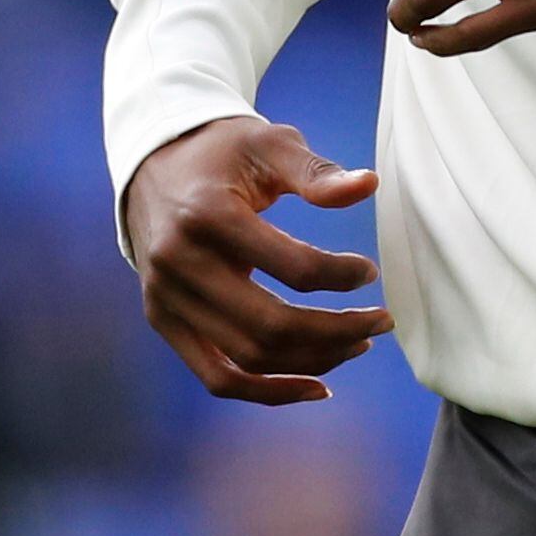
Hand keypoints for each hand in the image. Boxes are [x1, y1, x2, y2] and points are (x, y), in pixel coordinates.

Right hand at [120, 116, 389, 404]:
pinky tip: (316, 385)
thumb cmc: (222, 152)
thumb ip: (316, 173)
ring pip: (249, 359)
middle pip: (271, 326)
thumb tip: (368, 186)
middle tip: (382, 322)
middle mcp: (179, 264)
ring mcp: (166, 299)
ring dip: (313, 361)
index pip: (293, 267)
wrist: (153, 163)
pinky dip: (268, 391)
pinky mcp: (163, 321)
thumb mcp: (268, 144)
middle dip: (338, 331)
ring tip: (357, 344)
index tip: (370, 272)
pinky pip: (218, 377)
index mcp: (208, 215)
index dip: (342, 276)